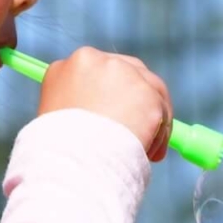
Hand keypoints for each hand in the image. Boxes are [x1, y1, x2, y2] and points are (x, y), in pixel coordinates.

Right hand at [37, 47, 173, 160]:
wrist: (71, 162)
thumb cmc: (60, 150)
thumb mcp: (60, 117)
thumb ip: (84, 105)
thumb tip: (108, 117)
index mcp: (75, 63)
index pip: (106, 70)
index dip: (115, 94)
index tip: (121, 114)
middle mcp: (100, 61)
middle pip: (134, 72)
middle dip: (139, 102)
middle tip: (141, 130)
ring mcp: (126, 75)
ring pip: (152, 93)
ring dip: (152, 121)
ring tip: (143, 152)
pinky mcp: (149, 95)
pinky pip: (162, 114)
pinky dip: (159, 136)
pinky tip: (149, 155)